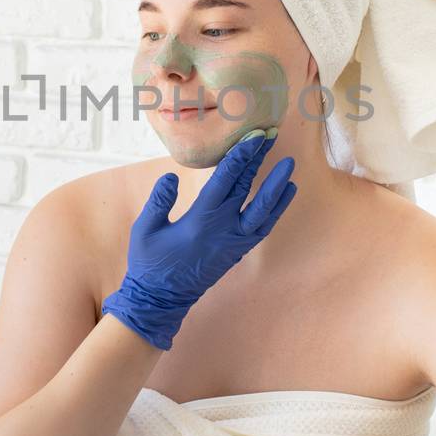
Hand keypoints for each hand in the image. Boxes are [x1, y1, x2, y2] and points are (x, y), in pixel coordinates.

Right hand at [100, 131, 296, 349]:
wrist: (162, 300)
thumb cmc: (150, 262)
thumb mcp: (145, 230)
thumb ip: (158, 201)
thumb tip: (172, 176)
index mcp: (199, 221)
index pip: (224, 182)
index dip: (239, 157)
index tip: (251, 138)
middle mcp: (222, 230)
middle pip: (245, 189)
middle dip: (258, 161)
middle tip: (270, 136)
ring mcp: (233, 242)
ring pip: (263, 211)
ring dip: (276, 186)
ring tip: (290, 165)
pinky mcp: (237, 251)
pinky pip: (263, 227)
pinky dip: (277, 209)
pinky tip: (287, 192)